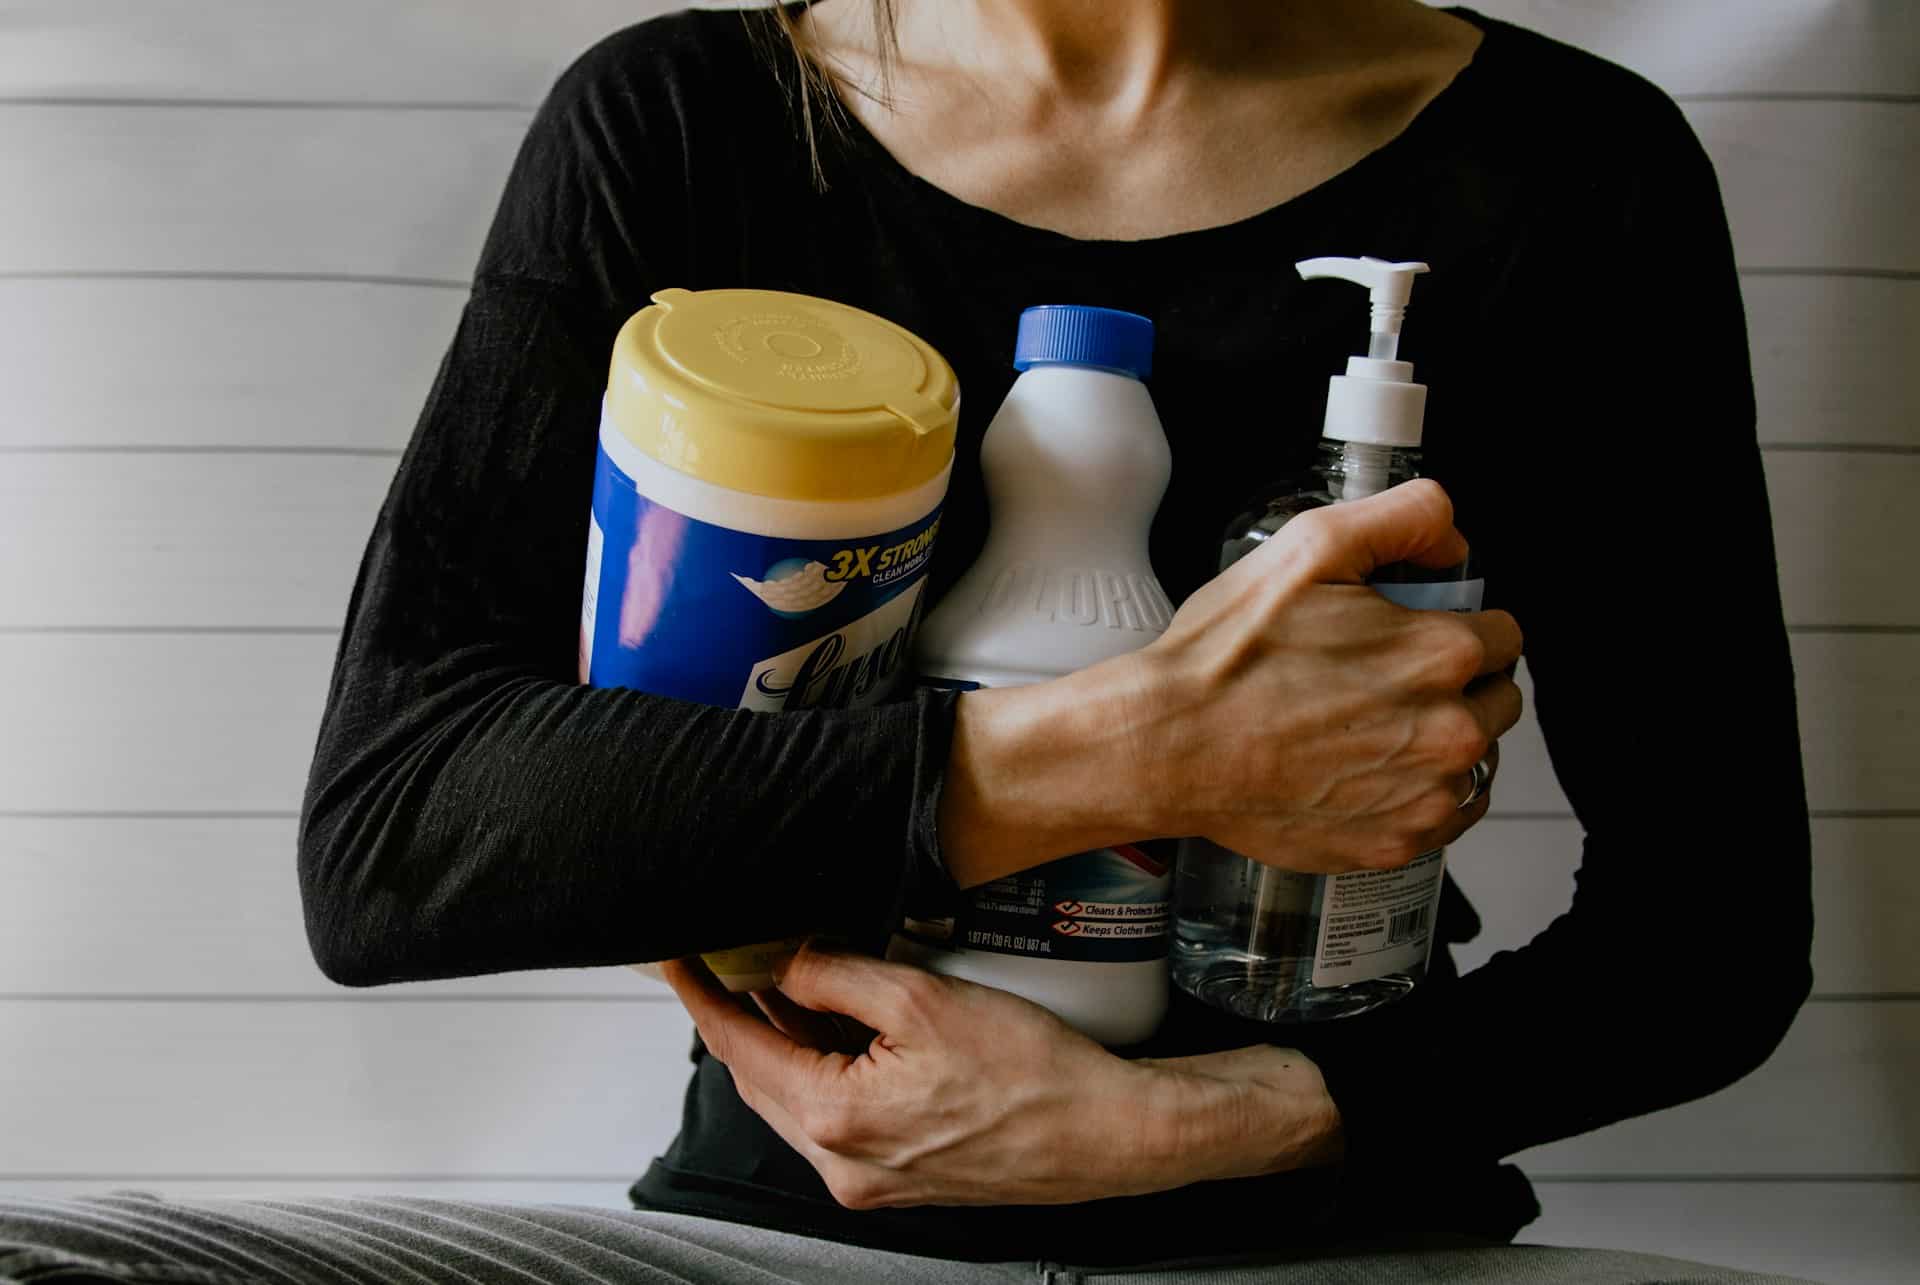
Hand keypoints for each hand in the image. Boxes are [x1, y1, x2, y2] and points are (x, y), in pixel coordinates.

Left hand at [662, 942, 1341, 1208]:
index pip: (740, 1047)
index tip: (673, 958)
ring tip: (783, 979)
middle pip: (761, 1077)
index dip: (701, 996)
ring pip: (797, 1097)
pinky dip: (824, 1069)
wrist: (1109, 1135)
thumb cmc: (1034, 1073)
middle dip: (741, 1015)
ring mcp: (868, 1180)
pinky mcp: (897, 1179)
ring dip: (784, 1041)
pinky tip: (837, 1027)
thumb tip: (781, 962)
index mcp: (835, 1120)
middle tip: (726, 956)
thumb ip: (837, 977)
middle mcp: (840, 1165)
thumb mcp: (923, 1000)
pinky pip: (836, 1116)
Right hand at [1122, 478, 1521, 872]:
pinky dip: (1418, 793)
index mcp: (1441, 653)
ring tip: (1368, 726)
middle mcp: (1451, 731)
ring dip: (1440, 739)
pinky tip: (1366, 770)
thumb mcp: (1311, 546)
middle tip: (1382, 678)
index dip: (1458, 624)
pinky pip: (1444, 815)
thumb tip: (1452, 536)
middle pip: (1497, 699)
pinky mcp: (1396, 843)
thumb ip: (1404, 517)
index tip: (1412, 633)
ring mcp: (1426, 796)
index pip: (1504, 635)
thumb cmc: (1228, 656)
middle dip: (1457, 683)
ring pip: (1475, 760)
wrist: (1169, 747)